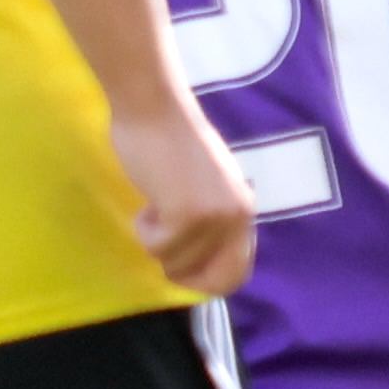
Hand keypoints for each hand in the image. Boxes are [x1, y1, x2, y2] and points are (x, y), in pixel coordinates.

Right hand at [107, 97, 256, 296]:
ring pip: (177, 263)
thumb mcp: (207, 186)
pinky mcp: (186, 214)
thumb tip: (199, 259)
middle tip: (161, 246)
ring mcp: (214, 217)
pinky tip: (147, 201)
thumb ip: (212, 219)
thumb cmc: (169, 141)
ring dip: (155, 241)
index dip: (206, 281)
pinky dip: (143, 230)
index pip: (237, 272)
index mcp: (244, 209)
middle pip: (214, 280)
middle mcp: (237, 216)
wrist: (153, 108)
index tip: (179, 269)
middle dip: (182, 273)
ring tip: (153, 206)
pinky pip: (157, 247)